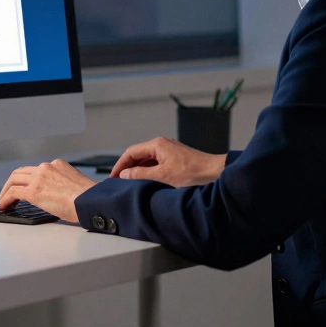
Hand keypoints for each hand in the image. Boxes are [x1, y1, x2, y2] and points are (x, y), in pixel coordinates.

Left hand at [0, 159, 95, 223]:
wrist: (91, 201)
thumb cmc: (89, 198)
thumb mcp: (76, 185)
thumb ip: (65, 186)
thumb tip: (61, 197)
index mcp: (58, 165)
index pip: (37, 169)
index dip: (28, 179)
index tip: (25, 187)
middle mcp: (47, 167)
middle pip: (22, 171)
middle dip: (13, 182)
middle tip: (8, 193)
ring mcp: (39, 178)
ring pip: (14, 179)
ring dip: (6, 190)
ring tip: (3, 202)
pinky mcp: (33, 191)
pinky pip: (13, 192)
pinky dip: (5, 199)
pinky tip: (4, 206)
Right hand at [109, 136, 226, 187]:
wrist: (213, 171)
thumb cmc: (191, 172)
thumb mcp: (162, 175)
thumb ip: (141, 174)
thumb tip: (125, 174)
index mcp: (157, 144)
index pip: (131, 152)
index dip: (120, 165)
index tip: (113, 176)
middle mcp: (161, 144)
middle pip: (137, 154)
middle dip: (127, 167)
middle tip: (118, 181)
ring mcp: (167, 150)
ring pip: (146, 158)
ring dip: (137, 169)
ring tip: (129, 182)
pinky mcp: (173, 157)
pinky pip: (154, 161)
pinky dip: (147, 170)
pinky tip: (144, 179)